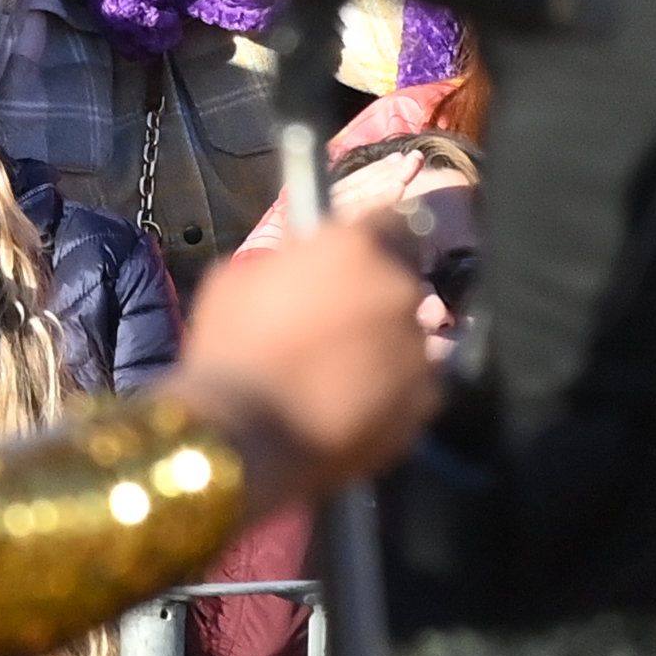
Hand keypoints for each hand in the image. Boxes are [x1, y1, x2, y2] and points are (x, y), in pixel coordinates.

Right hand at [172, 210, 445, 499]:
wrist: (246, 435)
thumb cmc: (231, 346)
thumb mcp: (240, 278)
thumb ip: (287, 263)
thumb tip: (301, 267)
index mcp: (356, 248)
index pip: (392, 220)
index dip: (373, 238)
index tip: (355, 256)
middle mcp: (399, 291)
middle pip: (401, 282)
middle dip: (375, 295)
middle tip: (337, 321)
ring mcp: (418, 351)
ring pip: (408, 338)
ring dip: (383, 345)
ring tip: (342, 373)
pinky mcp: (424, 405)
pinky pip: (413, 387)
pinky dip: (391, 392)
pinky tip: (354, 406)